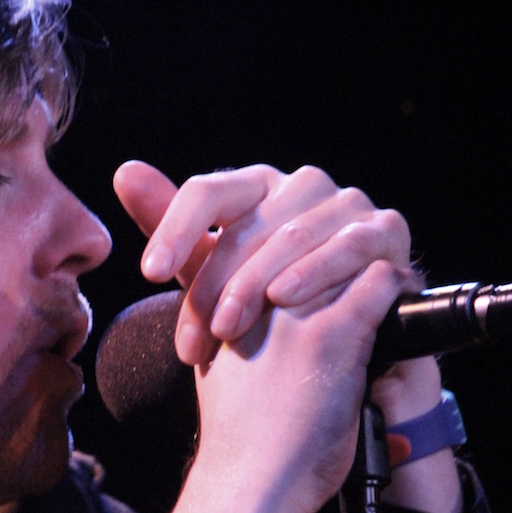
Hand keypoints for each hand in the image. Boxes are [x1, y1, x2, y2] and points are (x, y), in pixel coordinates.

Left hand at [113, 161, 415, 365]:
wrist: (335, 339)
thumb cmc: (266, 301)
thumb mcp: (211, 268)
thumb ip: (169, 222)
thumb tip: (125, 172)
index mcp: (254, 188)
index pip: (205, 192)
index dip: (173, 228)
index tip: (149, 273)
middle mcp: (301, 185)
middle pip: (245, 227)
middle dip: (212, 288)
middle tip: (192, 340)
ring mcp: (346, 205)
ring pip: (290, 238)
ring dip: (254, 287)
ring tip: (228, 329)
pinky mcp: (386, 232)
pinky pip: (347, 246)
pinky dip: (315, 273)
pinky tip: (284, 299)